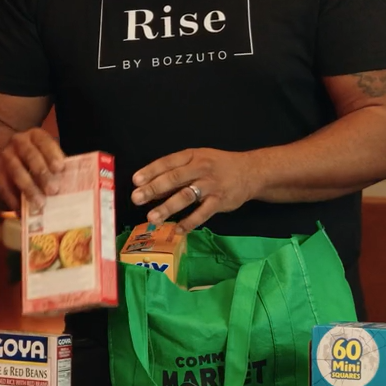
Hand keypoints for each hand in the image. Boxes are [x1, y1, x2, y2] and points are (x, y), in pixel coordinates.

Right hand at [0, 127, 65, 210]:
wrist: (12, 157)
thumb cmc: (39, 159)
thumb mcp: (48, 155)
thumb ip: (57, 166)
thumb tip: (70, 185)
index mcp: (35, 135)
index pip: (44, 141)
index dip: (52, 154)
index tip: (60, 168)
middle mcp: (18, 142)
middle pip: (30, 155)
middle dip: (42, 173)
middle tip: (53, 190)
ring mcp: (5, 157)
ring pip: (16, 171)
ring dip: (29, 188)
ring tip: (40, 203)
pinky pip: (3, 187)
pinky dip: (13, 200)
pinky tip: (23, 211)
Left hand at [131, 148, 258, 228]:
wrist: (250, 172)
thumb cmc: (218, 166)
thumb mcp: (197, 160)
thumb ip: (175, 174)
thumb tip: (149, 189)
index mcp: (192, 156)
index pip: (168, 162)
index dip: (151, 171)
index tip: (135, 180)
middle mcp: (201, 168)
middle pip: (174, 178)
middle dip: (154, 189)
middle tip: (137, 199)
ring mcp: (211, 185)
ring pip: (186, 196)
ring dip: (167, 207)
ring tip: (152, 217)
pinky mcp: (220, 201)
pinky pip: (202, 213)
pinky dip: (189, 222)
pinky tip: (178, 229)